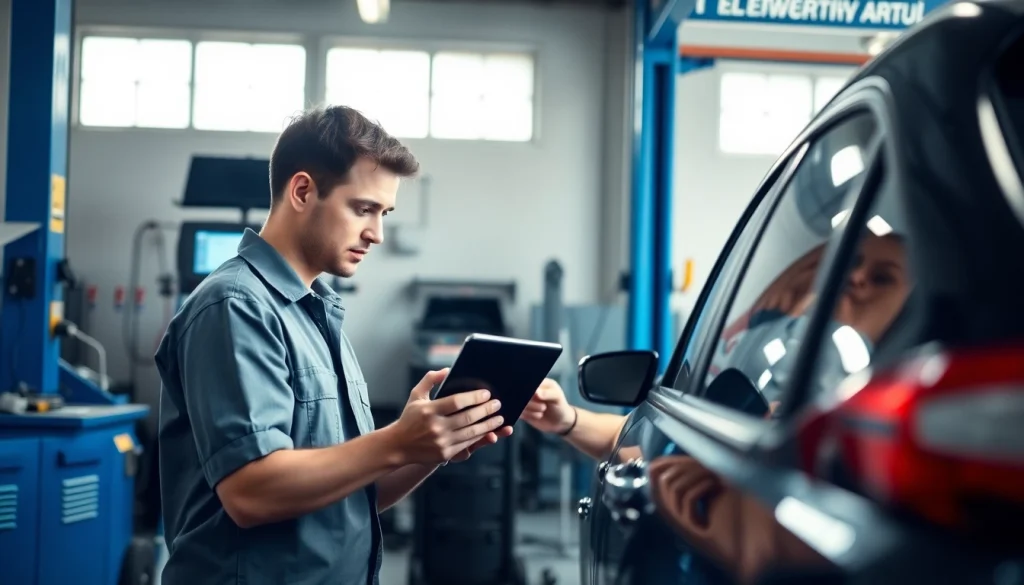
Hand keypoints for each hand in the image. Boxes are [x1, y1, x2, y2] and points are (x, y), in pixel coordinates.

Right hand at [388, 369, 506, 465]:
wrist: (398, 446)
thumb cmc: (409, 418)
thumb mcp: (416, 395)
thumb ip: (430, 379)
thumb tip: (447, 370)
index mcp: (429, 410)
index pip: (456, 402)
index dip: (474, 397)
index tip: (487, 394)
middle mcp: (435, 426)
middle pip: (467, 417)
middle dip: (486, 410)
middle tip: (497, 404)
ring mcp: (441, 442)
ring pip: (471, 432)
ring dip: (488, 425)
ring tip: (499, 418)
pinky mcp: (444, 454)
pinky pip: (467, 444)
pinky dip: (480, 436)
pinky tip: (488, 430)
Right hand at [522, 378, 574, 434]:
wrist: (559, 421)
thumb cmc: (559, 405)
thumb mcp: (557, 398)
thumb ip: (547, 393)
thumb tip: (536, 392)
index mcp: (537, 382)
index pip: (527, 382)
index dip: (530, 390)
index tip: (536, 396)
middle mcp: (529, 391)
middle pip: (522, 393)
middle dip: (531, 402)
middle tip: (544, 407)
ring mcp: (525, 400)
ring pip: (520, 404)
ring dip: (532, 409)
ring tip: (543, 409)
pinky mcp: (523, 411)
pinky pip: (520, 413)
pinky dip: (529, 415)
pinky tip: (538, 416)